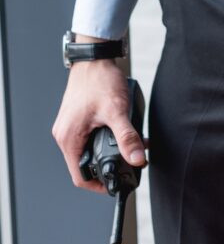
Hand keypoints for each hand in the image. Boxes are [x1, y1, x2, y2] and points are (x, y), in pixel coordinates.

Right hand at [52, 57, 149, 194]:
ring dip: (111, 150)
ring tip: (132, 146)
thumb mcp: (116, 111)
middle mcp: (66, 134)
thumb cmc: (99, 81)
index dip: (98, 185)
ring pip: (90, 149)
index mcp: (69, 138)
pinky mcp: (78, 118)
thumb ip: (127, 137)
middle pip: (86, 164)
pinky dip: (107, 137)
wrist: (94, 58)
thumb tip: (137, 159)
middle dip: (109, 165)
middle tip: (130, 162)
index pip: (80, 177)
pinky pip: (91, 136)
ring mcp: (71, 126)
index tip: (116, 185)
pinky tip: (124, 132)